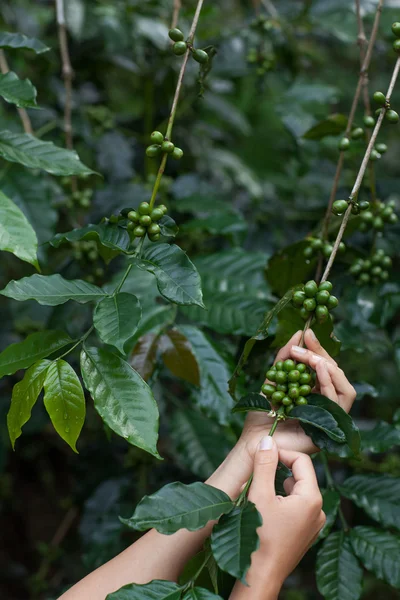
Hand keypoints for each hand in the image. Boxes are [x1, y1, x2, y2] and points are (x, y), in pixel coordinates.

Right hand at [229, 438, 325, 599]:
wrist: (260, 576)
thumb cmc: (260, 536)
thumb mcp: (260, 494)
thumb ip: (265, 465)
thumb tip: (268, 440)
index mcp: (312, 499)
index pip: (301, 461)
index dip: (281, 453)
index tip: (262, 454)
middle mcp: (318, 511)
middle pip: (299, 476)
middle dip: (277, 470)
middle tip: (256, 473)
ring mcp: (312, 524)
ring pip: (295, 492)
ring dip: (276, 486)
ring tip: (256, 492)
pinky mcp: (303, 534)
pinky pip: (294, 507)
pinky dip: (279, 501)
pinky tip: (263, 508)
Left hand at [239, 329, 355, 455]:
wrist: (252, 442)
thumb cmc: (260, 416)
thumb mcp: (272, 380)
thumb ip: (284, 359)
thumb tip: (298, 334)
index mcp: (314, 395)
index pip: (325, 369)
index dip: (318, 350)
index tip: (306, 334)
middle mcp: (325, 406)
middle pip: (336, 376)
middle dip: (321, 355)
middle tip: (304, 344)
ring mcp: (329, 419)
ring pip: (345, 389)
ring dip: (328, 368)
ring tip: (311, 358)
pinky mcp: (329, 429)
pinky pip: (339, 403)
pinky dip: (330, 383)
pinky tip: (318, 370)